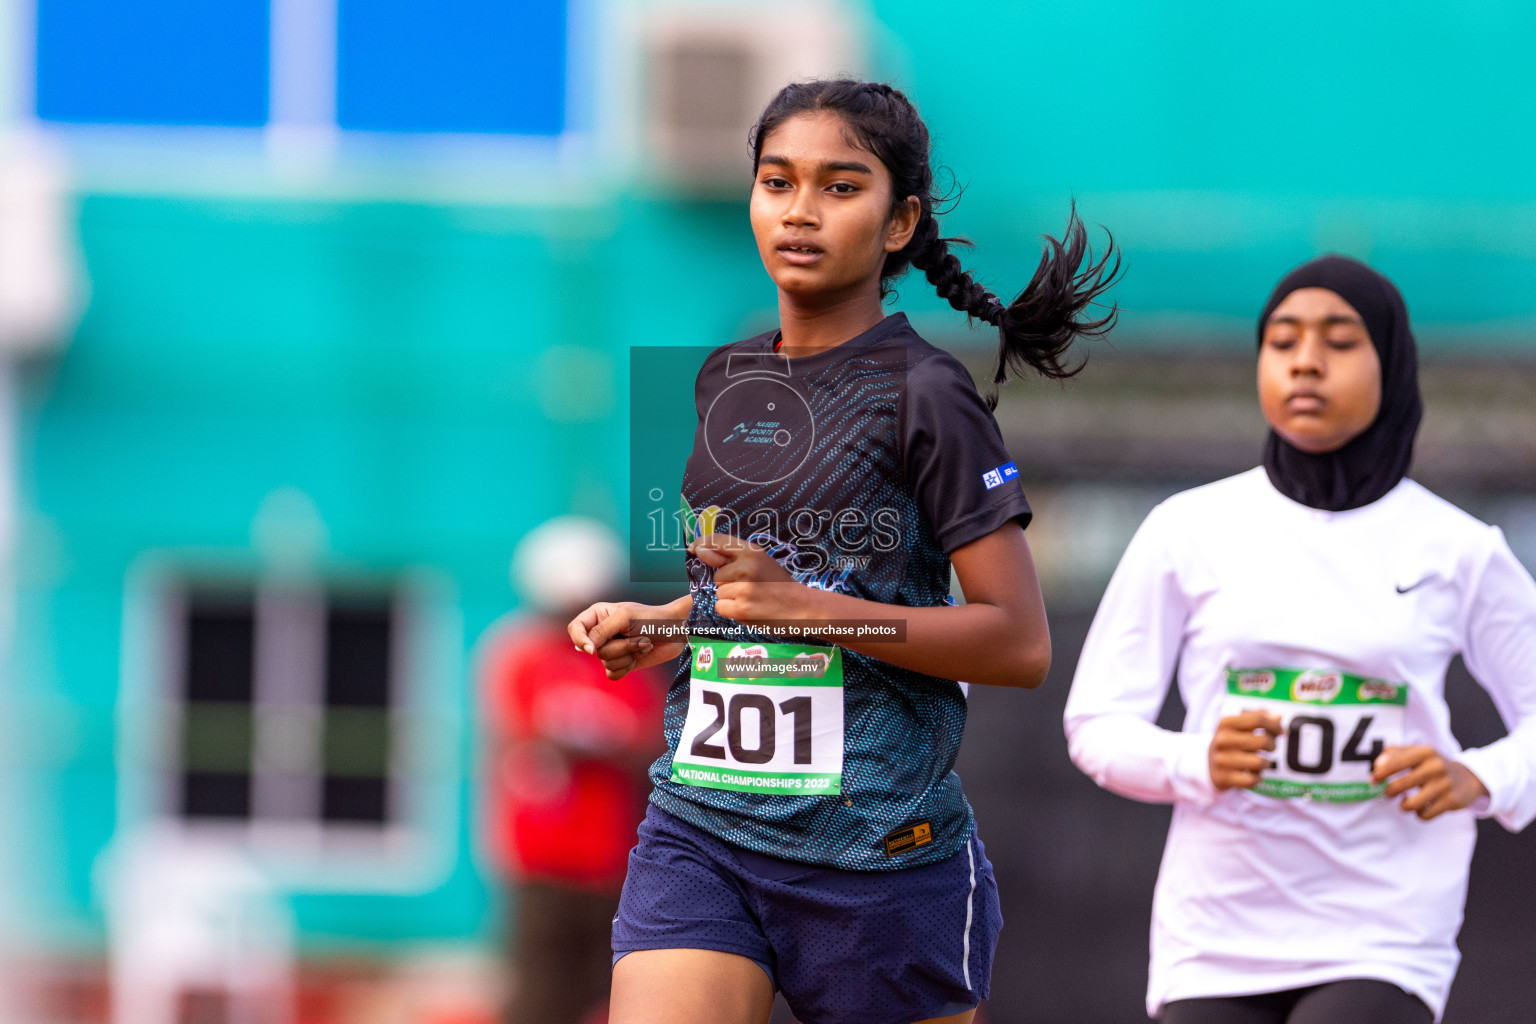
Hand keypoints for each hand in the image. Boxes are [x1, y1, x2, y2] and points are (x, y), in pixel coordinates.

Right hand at [568, 601, 682, 679]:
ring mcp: (610, 649)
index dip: (580, 640)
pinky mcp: (620, 663)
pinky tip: (640, 655)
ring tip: (644, 642)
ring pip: (606, 663)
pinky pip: (613, 674)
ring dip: (629, 654)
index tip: (591, 650)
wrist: (677, 633)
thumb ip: (601, 631)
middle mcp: (601, 633)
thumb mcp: (625, 618)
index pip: (575, 628)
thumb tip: (584, 648)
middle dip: (620, 647)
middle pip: (595, 650)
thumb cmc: (653, 619)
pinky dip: (628, 666)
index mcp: (598, 615)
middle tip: (639, 636)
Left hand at [691, 534, 811, 622]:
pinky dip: (732, 611)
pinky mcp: (741, 608)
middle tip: (752, 588)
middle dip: (729, 583)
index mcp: (753, 551)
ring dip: (731, 599)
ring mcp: (744, 588)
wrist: (802, 607)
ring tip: (753, 600)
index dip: (703, 543)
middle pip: (718, 575)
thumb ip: (732, 557)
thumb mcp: (761, 562)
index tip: (694, 547)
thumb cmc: (779, 585)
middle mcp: (746, 566)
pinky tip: (749, 610)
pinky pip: (721, 607)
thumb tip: (700, 551)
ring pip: (719, 593)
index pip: (719, 541)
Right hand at [1209, 710, 1282, 790]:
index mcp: (1226, 723)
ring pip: (1259, 762)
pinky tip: (1253, 774)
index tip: (1280, 731)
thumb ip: (1259, 718)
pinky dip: (1257, 778)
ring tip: (1261, 762)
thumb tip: (1278, 717)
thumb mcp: (1241, 726)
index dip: (1275, 725)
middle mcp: (1221, 739)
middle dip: (1272, 745)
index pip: (1259, 720)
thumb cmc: (1233, 741)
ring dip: (1266, 763)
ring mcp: (1221, 759)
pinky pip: (1252, 780)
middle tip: (1270, 747)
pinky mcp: (1223, 778)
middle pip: (1263, 741)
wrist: (1209, 763)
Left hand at [1372, 745, 1489, 820]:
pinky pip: (1425, 815)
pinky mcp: (1451, 801)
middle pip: (1399, 785)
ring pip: (1411, 804)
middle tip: (1389, 794)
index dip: (1380, 774)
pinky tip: (1421, 808)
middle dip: (1389, 792)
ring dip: (1404, 806)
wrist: (1468, 777)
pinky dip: (1419, 814)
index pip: (1395, 763)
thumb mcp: (1417, 753)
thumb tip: (1377, 765)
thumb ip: (1394, 753)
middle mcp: (1435, 766)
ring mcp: (1444, 784)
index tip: (1374, 780)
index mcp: (1424, 752)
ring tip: (1405, 803)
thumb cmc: (1433, 765)